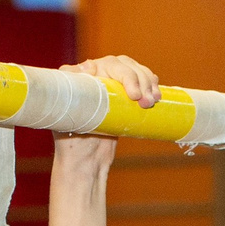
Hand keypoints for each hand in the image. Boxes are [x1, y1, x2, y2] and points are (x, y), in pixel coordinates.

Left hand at [50, 56, 160, 179]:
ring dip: (149, 83)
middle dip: (142, 80)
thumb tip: (89, 65)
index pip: (111, 64)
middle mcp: (99, 76)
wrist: (85, 161)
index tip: (134, 95)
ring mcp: (114, 87)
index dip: (127, 75)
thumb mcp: (66, 114)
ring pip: (137, 73)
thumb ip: (72, 90)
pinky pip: (142, 85)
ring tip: (154, 101)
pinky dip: (152, 87)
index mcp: (85, 75)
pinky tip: (158, 95)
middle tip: (148, 103)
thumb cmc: (71, 141)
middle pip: (127, 66)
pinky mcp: (125, 100)